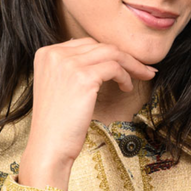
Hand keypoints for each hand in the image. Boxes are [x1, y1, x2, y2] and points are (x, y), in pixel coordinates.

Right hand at [21, 37, 157, 174]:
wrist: (49, 146)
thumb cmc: (56, 124)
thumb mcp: (57, 87)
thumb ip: (69, 68)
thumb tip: (96, 56)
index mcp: (46, 54)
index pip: (85, 44)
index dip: (108, 53)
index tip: (125, 63)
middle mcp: (55, 54)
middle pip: (99, 46)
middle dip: (124, 56)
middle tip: (143, 68)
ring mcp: (68, 64)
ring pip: (111, 53)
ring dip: (131, 64)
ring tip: (144, 75)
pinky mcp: (83, 77)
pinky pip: (115, 68)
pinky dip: (125, 76)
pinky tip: (127, 88)